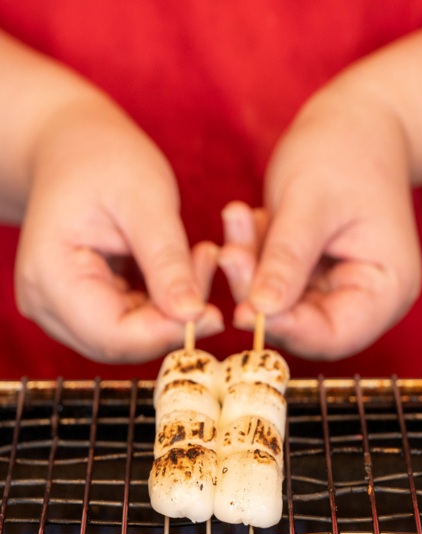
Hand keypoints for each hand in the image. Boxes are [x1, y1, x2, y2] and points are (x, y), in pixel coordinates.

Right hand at [14, 115, 222, 362]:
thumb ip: (165, 261)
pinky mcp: (87, 304)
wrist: (77, 146)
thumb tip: (191, 316)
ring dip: (175, 308)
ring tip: (204, 257)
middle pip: (123, 342)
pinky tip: (189, 264)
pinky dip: (167, 300)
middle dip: (176, 318)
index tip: (215, 312)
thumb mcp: (145, 202)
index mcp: (51, 277)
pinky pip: (135, 320)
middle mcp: (47, 303)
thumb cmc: (107, 161)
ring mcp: (64, 307)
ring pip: (133, 335)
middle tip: (213, 269)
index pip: (114, 335)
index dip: (167, 332)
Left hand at [219, 96, 421, 359]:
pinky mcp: (316, 271)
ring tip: (237, 219)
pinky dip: (257, 255)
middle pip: (305, 323)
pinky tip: (248, 219)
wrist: (359, 119)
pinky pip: (276, 279)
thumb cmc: (346, 151)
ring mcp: (341, 284)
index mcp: (387, 287)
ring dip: (253, 268)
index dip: (289, 330)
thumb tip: (261, 314)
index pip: (335, 335)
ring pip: (283, 303)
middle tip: (228, 254)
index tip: (243, 311)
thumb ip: (287, 259)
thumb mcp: (311, 202)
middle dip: (261, 292)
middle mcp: (369, 296)